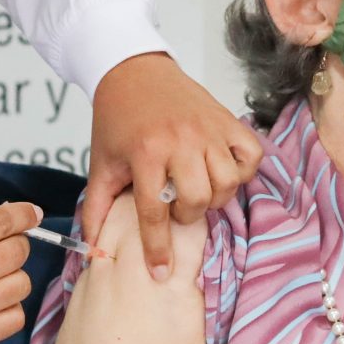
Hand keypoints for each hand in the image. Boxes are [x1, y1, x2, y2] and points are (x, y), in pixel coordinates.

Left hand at [80, 52, 261, 280]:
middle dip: (187, 215)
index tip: (160, 272)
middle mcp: (180, 140)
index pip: (154, 212)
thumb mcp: (101, 164)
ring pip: (227, 181)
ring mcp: (207, 129)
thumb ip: (98, 207)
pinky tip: (222, 172)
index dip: (157, 247)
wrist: (133, 71)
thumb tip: (93, 249)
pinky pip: (250, 156)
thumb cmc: (117, 120)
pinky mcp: (228, 119)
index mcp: (145, 153)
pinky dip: (242, 171)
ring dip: (215, 196)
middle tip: (177, 208)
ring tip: (198, 191)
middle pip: (197, 200)